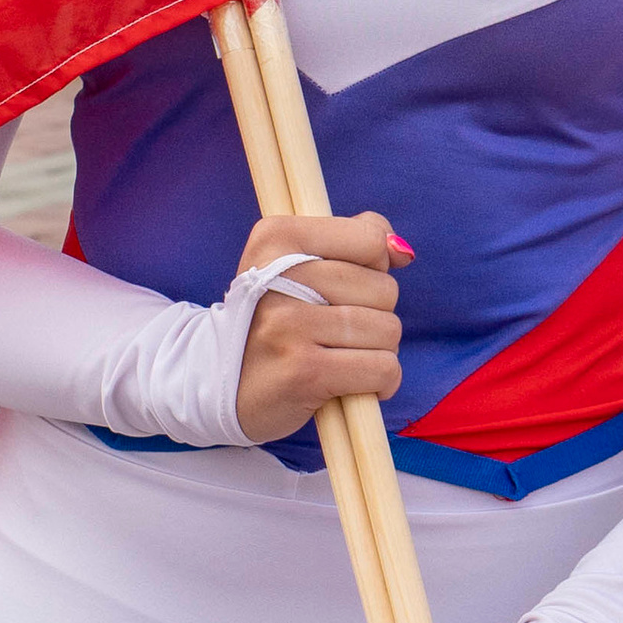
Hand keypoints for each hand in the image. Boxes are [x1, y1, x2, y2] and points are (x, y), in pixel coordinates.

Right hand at [233, 210, 403, 443]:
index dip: (374, 267)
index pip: (369, 238)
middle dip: (377, 314)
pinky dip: (382, 381)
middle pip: (383, 287)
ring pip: (387, 329)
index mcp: (276, 237)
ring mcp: (288, 324)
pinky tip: (353, 385)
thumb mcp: (298, 264)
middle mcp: (276, 275)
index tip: (344, 287)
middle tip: (336, 331)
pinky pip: (382, 368)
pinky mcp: (303, 371)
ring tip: (341, 356)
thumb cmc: (276, 320)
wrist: (222, 384)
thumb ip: (355, 240)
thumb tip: (401, 250)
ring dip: (379, 351)